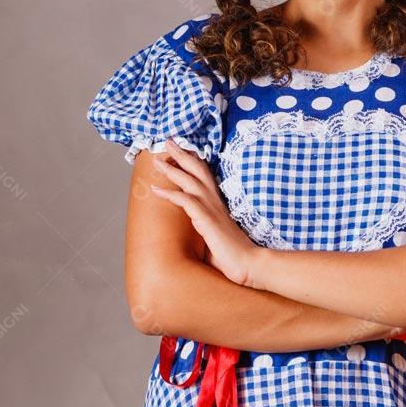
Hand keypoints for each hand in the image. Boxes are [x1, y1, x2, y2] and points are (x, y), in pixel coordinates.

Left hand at [149, 139, 262, 287]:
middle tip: (168, 141)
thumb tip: (191, 235)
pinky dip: (170, 193)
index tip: (180, 151)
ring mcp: (212, 209)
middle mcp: (215, 202)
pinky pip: (186, 201)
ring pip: (190, 180)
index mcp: (218, 204)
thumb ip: (204, 230)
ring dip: (173, 168)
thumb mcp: (214, 238)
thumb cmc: (233, 256)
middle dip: (182, 154)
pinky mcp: (207, 219)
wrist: (249, 264)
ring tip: (157, 159)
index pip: (205, 176)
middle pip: (198, 170)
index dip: (193, 161)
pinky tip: (156, 190)